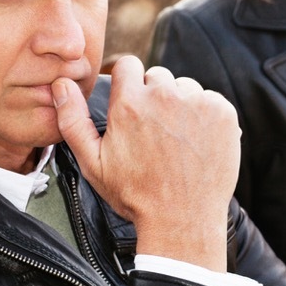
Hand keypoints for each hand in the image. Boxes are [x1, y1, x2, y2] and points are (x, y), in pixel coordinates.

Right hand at [53, 55, 239, 270]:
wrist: (183, 220)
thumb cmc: (135, 195)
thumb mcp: (93, 162)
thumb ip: (73, 119)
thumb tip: (62, 84)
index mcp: (130, 104)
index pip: (127, 65)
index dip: (127, 80)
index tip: (131, 97)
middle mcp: (165, 96)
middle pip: (158, 77)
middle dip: (154, 96)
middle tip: (154, 130)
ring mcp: (198, 103)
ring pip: (186, 88)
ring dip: (182, 105)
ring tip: (177, 140)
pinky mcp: (224, 113)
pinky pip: (211, 101)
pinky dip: (206, 116)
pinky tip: (198, 142)